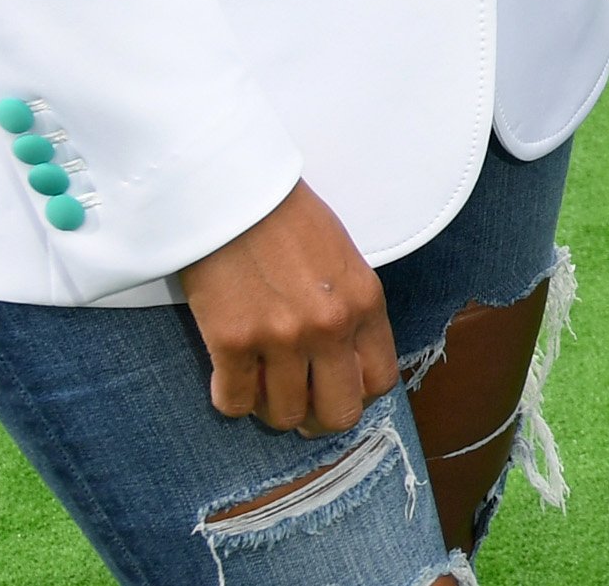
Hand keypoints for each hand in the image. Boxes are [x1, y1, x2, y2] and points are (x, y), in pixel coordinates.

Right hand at [178, 181, 398, 434]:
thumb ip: (351, 310)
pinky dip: (230, 397)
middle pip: (338, 415)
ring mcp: (281, 337)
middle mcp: (330, 326)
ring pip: (283, 416)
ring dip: (269, 407)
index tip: (335, 387)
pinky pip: (234, 403)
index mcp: (364, 303)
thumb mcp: (343, 260)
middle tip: (298, 402)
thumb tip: (345, 364)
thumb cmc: (287, 219)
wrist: (232, 191)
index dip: (356, 393)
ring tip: (260, 382)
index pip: (380, 381)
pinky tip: (228, 374)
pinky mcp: (232, 342)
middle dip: (317, 417)